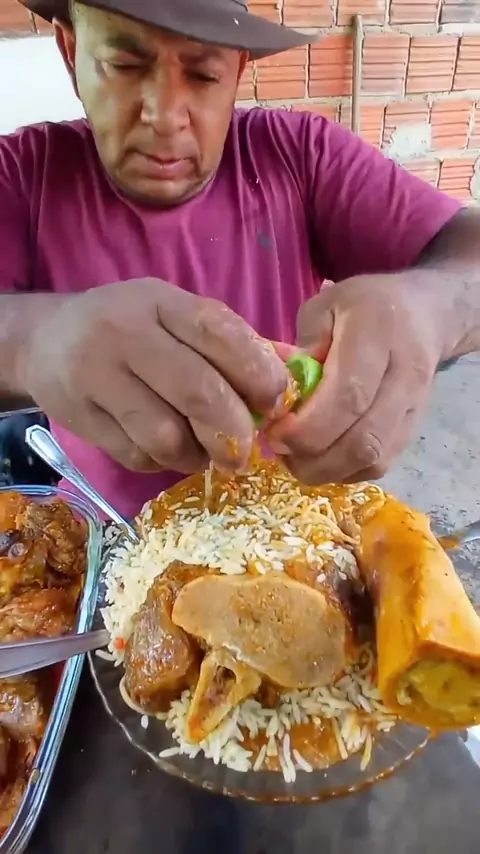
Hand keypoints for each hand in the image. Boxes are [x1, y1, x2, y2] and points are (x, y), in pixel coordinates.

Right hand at [17, 280, 288, 472]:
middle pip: (198, 392)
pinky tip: (166, 448)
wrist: (46, 341)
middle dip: (235, 431)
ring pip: (166, 434)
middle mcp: (126, 332)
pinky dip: (163, 462)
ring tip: (203, 450)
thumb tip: (290, 381)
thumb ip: (228, 344)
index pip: (220, 333)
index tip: (276, 402)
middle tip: (245, 451)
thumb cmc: (129, 328)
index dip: (258, 373)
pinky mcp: (81, 416)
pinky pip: (138, 455)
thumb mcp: (174, 316)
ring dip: (197, 454)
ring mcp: (98, 375)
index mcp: (161, 301)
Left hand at [266, 274, 447, 483]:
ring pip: (373, 459)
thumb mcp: (327, 304)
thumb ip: (303, 343)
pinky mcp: (413, 430)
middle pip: (363, 439)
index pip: (348, 395)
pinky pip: (379, 465)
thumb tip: (284, 389)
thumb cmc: (366, 306)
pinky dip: (344, 471)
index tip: (274, 432)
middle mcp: (404, 376)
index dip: (308, 426)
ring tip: (294, 456)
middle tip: (277, 448)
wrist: (425, 315)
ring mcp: (414, 408)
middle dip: (312, 457)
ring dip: (326, 469)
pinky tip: (320, 457)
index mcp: (378, 336)